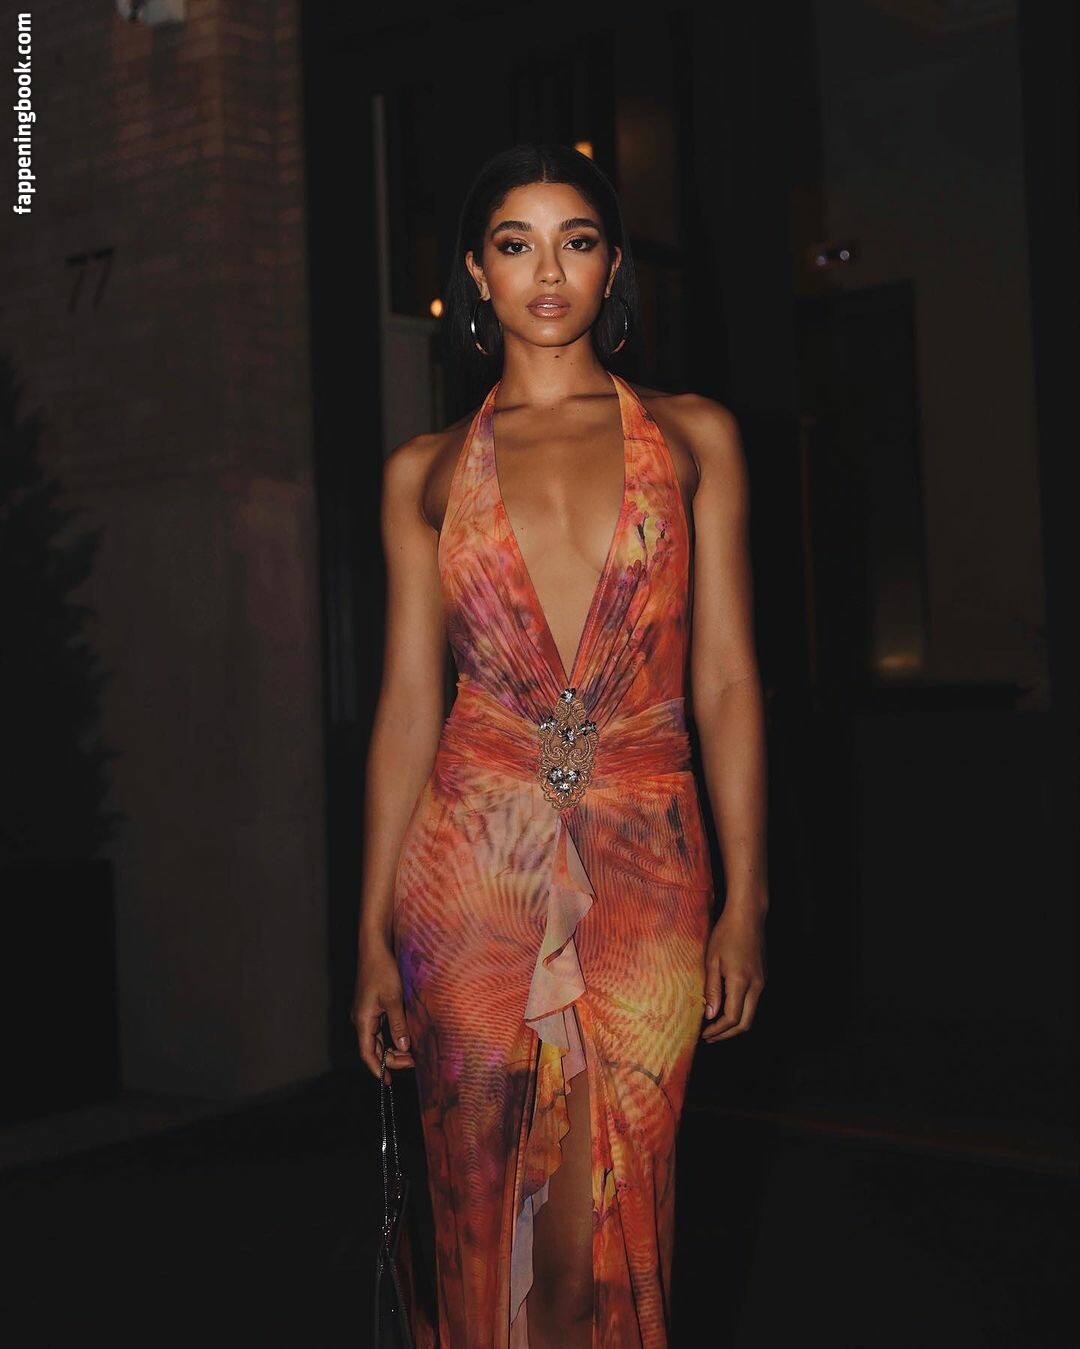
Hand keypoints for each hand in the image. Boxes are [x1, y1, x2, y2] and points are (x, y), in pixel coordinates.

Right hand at [352, 937, 415, 1083]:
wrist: (374, 946)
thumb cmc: (382, 969)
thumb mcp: (394, 999)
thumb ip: (398, 1025)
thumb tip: (404, 1048)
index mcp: (362, 1020)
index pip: (367, 1053)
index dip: (377, 1069)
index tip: (389, 1082)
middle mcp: (361, 1019)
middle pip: (373, 1047)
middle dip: (391, 1059)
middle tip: (413, 1063)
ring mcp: (366, 1012)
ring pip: (378, 1038)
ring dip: (392, 1047)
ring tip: (412, 1054)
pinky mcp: (372, 1005)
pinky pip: (380, 1027)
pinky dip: (392, 1035)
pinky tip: (405, 1037)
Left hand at [701, 906, 766, 1042]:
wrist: (748, 916)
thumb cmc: (726, 934)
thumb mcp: (712, 960)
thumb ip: (712, 989)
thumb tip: (710, 1016)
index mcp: (741, 982)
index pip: (731, 1018)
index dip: (718, 1030)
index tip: (704, 1034)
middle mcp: (756, 986)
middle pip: (746, 1023)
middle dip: (727, 1034)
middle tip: (710, 1037)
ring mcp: (762, 982)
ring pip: (751, 1014)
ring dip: (734, 1024)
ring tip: (715, 1026)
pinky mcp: (763, 978)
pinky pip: (753, 1002)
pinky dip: (741, 1012)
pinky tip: (726, 1008)